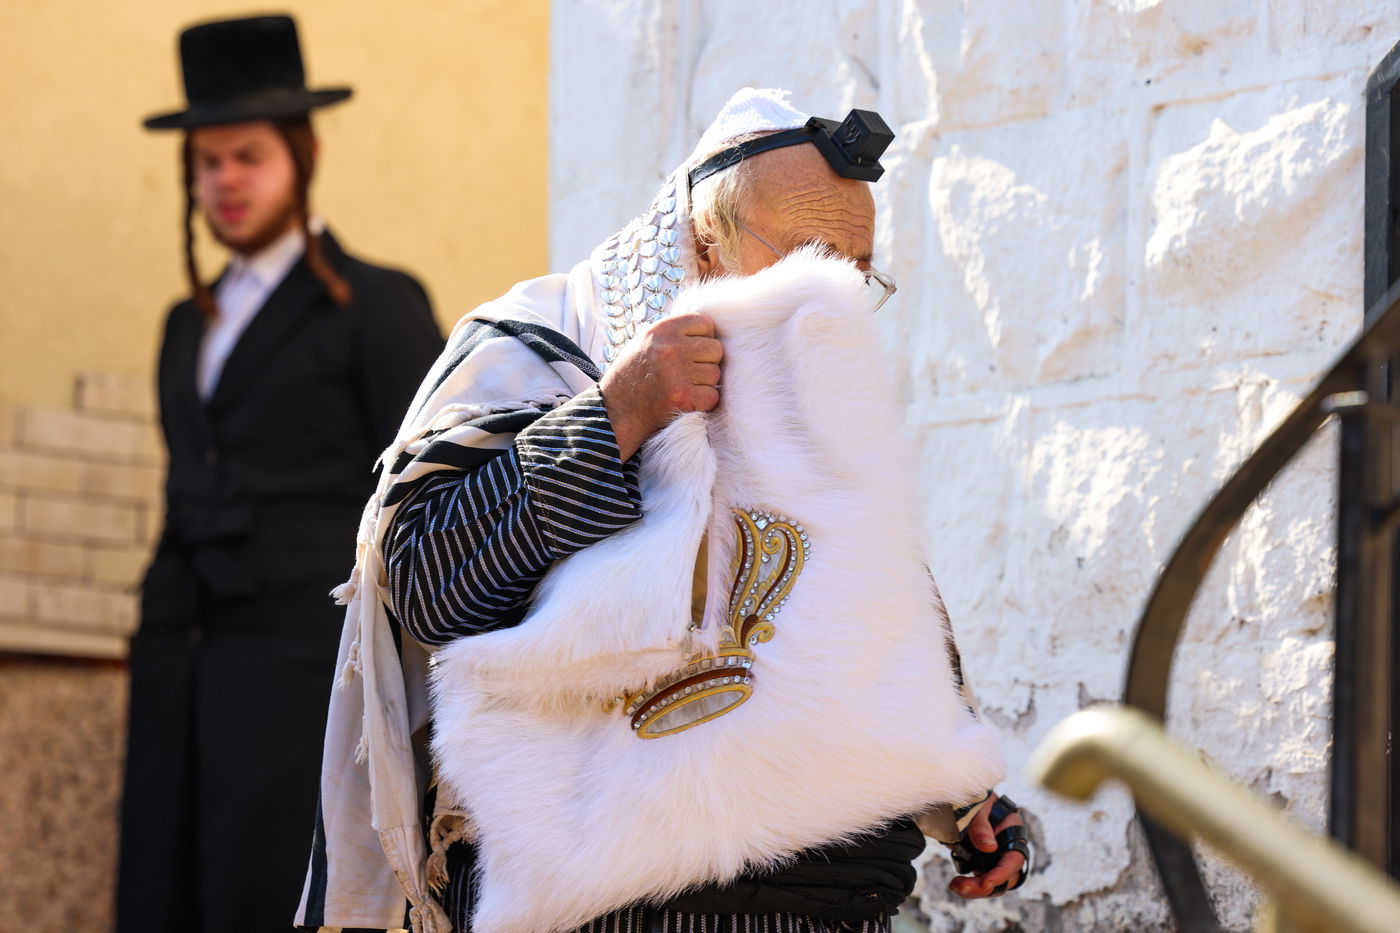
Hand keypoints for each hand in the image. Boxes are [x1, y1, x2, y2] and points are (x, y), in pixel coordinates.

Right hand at [599, 313, 722, 460]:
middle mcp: (670, 348)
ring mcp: (677, 373)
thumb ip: (675, 332)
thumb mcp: (646, 341)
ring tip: (682, 387)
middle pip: (715, 349)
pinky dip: (703, 402)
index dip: (703, 338)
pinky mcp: (682, 397)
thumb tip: (709, 328)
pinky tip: (686, 401)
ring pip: (715, 373)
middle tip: (687, 373)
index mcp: (662, 329)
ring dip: (704, 383)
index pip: (706, 323)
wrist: (616, 411)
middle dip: (706, 362)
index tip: (691, 351)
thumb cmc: (633, 375)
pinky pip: (713, 395)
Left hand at [948, 792, 1026, 898]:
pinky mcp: (982, 862)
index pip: (1014, 860)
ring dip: (976, 890)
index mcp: (1013, 832)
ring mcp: (995, 858)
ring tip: (955, 886)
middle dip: (985, 887)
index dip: (1001, 874)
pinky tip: (956, 883)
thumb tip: (989, 848)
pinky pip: (980, 880)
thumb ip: (981, 825)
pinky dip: (969, 885)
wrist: (960, 798)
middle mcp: (1008, 849)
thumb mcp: (977, 807)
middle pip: (1006, 879)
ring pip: (993, 884)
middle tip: (961, 887)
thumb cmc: (973, 798)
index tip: (985, 883)